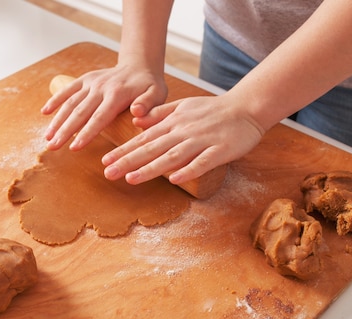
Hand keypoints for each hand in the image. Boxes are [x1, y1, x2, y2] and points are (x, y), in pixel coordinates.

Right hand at [41, 65, 167, 150]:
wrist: (140, 65)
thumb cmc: (149, 86)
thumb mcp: (157, 94)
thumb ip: (149, 104)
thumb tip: (136, 112)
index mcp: (117, 95)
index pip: (99, 117)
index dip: (86, 133)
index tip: (74, 148)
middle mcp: (100, 87)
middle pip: (79, 112)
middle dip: (65, 131)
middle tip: (52, 147)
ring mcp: (91, 83)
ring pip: (70, 103)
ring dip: (57, 121)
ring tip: (48, 138)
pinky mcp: (85, 79)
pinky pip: (68, 90)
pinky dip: (55, 100)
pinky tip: (44, 113)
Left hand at [101, 93, 264, 184]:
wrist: (246, 107)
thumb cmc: (213, 110)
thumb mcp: (183, 106)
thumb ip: (159, 115)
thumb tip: (136, 121)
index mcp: (173, 122)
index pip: (143, 139)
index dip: (123, 150)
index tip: (105, 161)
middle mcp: (183, 131)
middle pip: (152, 148)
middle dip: (128, 161)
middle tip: (108, 173)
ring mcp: (201, 141)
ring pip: (172, 156)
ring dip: (151, 168)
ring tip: (131, 179)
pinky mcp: (219, 150)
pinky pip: (202, 162)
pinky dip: (189, 170)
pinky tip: (175, 180)